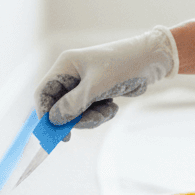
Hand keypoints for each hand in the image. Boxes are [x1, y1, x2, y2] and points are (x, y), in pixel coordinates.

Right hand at [36, 26, 177, 135]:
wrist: (151, 61)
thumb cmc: (123, 66)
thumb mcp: (96, 86)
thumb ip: (73, 104)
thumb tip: (54, 120)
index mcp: (66, 65)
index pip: (43, 92)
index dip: (46, 113)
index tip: (56, 133)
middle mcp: (71, 74)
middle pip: (60, 106)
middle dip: (77, 118)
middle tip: (95, 121)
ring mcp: (84, 83)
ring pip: (76, 112)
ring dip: (92, 117)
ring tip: (108, 112)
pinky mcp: (96, 91)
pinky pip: (90, 111)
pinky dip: (100, 113)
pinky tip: (113, 107)